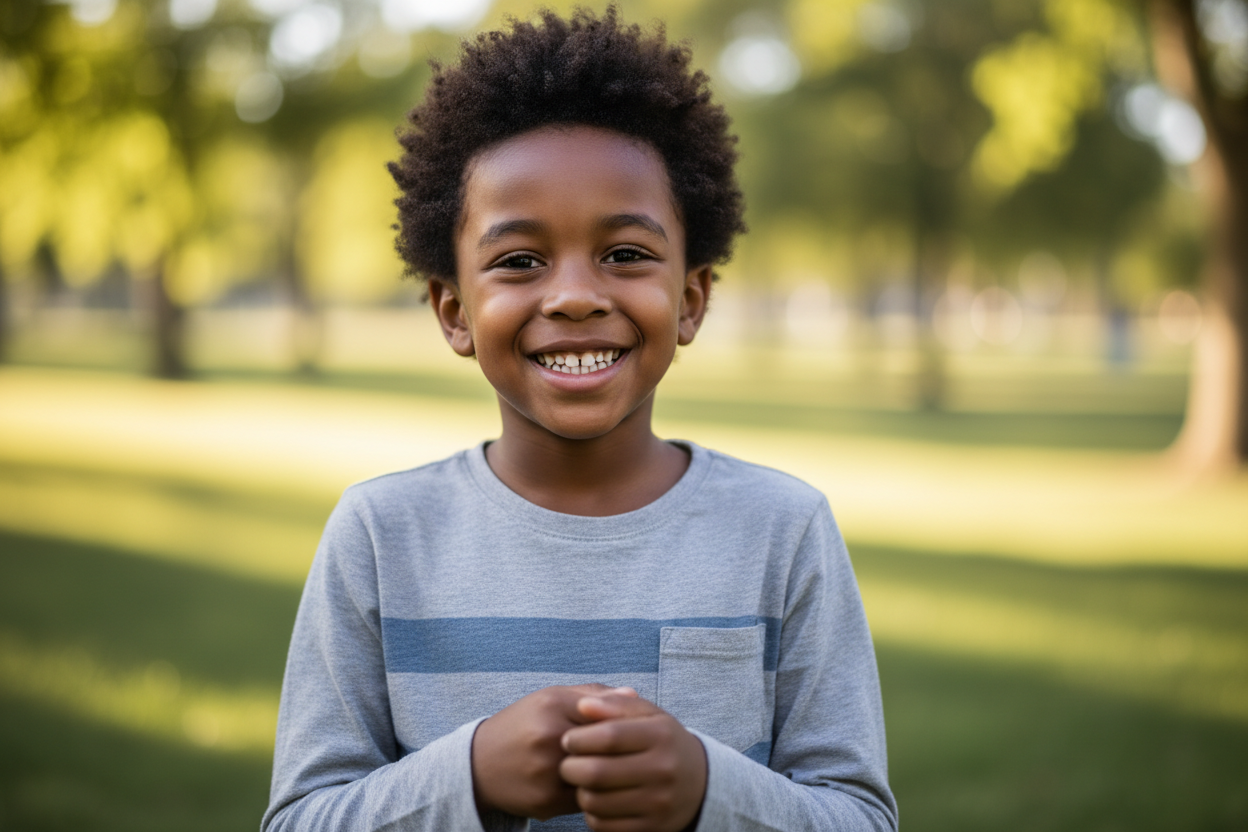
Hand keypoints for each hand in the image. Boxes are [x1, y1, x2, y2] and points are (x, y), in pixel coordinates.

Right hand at [471, 684, 636, 820]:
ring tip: (612, 771)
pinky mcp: (546, 801)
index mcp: (553, 705)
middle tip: (628, 755)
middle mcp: (548, 737)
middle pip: (606, 747)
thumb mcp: (550, 698)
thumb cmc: (521, 726)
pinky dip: (592, 795)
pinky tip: (590, 788)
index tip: (628, 732)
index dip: (623, 725)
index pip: (606, 714)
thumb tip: (634, 696)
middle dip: (619, 753)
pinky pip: (586, 799)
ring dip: (608, 776)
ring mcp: (547, 772)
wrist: (478, 765)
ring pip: (599, 776)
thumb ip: (592, 695)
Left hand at [559, 693, 707, 831]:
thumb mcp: (648, 715)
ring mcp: (658, 803)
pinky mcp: (650, 828)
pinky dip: (592, 813)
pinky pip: (602, 824)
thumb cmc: (662, 742)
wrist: (699, 783)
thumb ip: (615, 705)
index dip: (579, 738)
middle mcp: (663, 770)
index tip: (568, 739)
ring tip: (583, 781)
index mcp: (661, 735)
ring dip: (580, 791)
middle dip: (571, 767)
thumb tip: (583, 705)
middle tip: (568, 762)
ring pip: (595, 802)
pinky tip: (598, 799)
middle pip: (597, 772)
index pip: (608, 736)